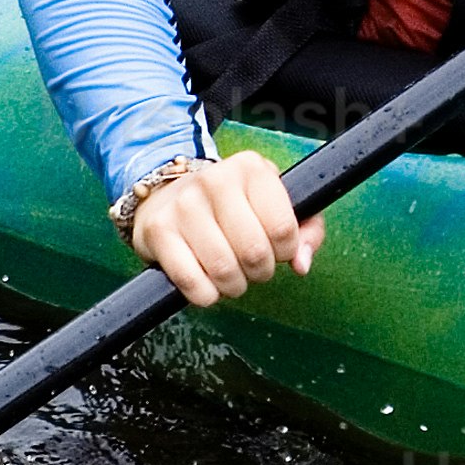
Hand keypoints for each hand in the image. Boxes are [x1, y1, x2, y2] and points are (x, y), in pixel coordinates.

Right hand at [126, 148, 323, 306]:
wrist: (168, 195)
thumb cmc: (233, 205)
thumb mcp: (274, 203)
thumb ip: (306, 230)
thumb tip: (301, 264)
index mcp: (251, 169)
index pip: (283, 228)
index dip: (286, 251)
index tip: (278, 250)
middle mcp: (215, 179)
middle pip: (254, 252)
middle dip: (261, 272)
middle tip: (254, 268)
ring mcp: (184, 204)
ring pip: (224, 270)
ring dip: (234, 286)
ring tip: (232, 276)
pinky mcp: (159, 230)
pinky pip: (192, 282)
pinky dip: (206, 295)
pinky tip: (207, 284)